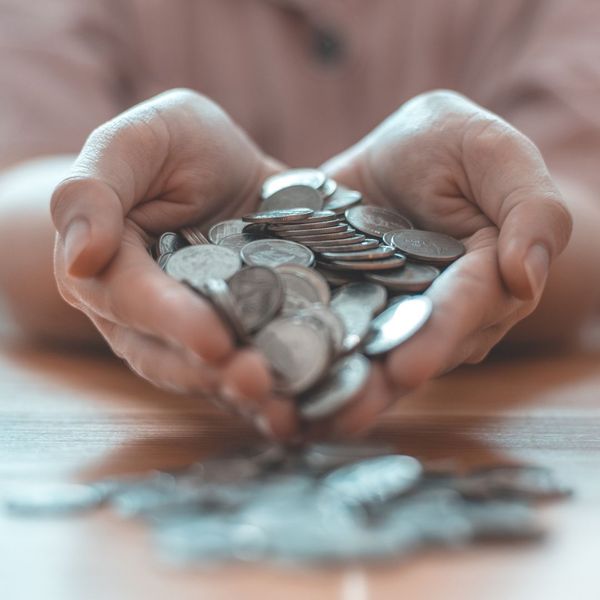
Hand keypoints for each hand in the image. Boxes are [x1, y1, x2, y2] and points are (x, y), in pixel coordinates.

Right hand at [51, 89, 295, 437]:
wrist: (222, 165)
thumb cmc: (173, 147)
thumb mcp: (136, 143)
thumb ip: (93, 190)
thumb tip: (79, 259)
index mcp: (107, 268)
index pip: (130, 301)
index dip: (170, 322)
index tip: (213, 340)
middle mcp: (141, 314)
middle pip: (168, 356)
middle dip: (211, 374)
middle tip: (258, 383)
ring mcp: (188, 331)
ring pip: (206, 374)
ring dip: (242, 395)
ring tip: (284, 407)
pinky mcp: (233, 335)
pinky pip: (245, 366)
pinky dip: (271, 388)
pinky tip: (301, 404)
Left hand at [314, 90, 571, 435]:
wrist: (400, 151)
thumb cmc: (454, 147)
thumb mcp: (493, 153)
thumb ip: (529, 209)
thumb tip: (527, 278)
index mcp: (481, 280)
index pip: (464, 311)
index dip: (437, 339)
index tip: (406, 369)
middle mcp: (434, 312)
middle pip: (407, 353)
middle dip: (375, 387)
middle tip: (341, 415)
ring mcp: (383, 315)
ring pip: (361, 356)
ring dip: (329, 388)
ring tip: (294, 417)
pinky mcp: (339, 306)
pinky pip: (319, 334)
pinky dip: (294, 357)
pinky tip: (266, 385)